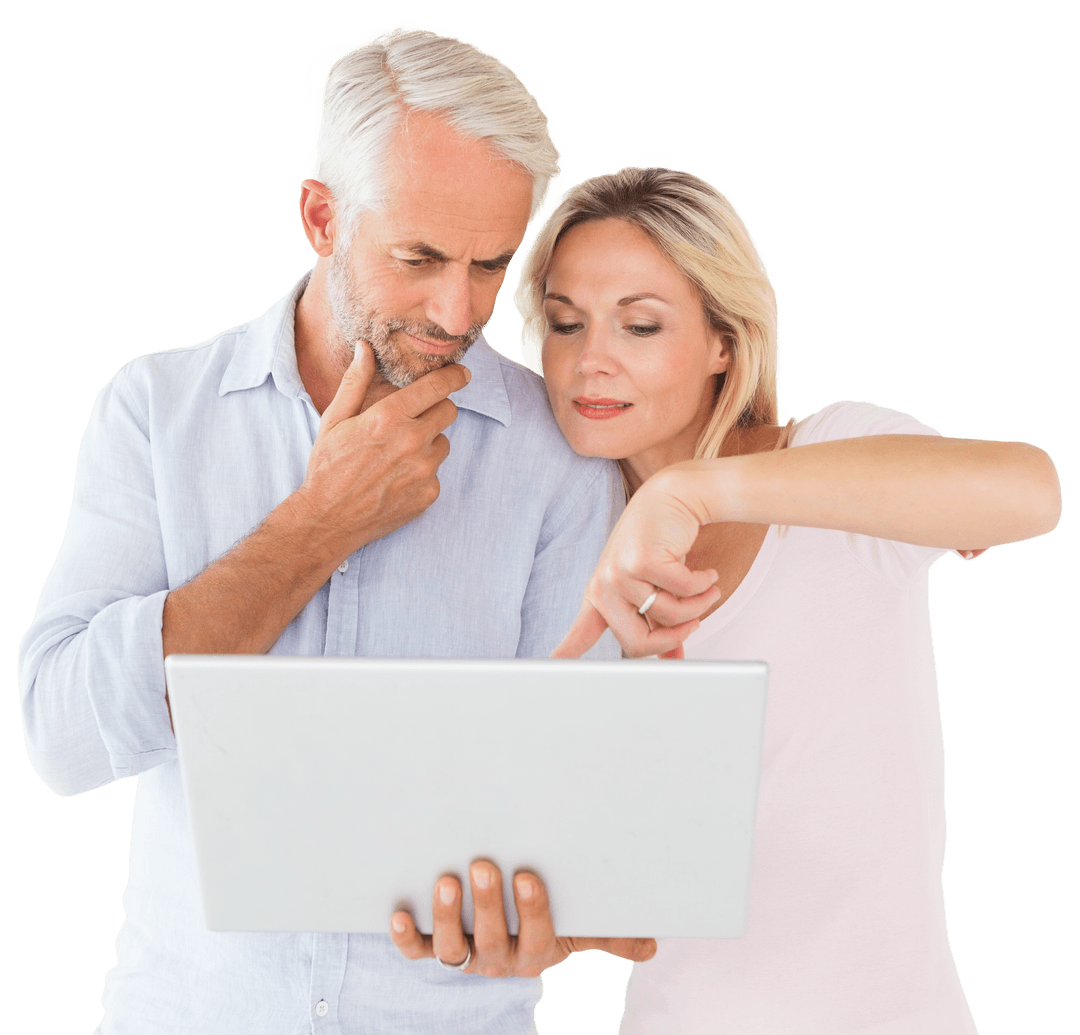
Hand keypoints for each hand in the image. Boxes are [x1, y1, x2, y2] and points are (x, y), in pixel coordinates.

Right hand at [295, 343, 468, 551]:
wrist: (329, 519)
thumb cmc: (328, 467)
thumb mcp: (334, 420)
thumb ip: (356, 381)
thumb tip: (365, 348)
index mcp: (389, 418)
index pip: (437, 387)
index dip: (453, 376)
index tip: (462, 373)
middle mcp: (412, 442)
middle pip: (449, 411)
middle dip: (437, 409)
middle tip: (415, 419)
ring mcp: (424, 470)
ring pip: (443, 443)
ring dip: (428, 444)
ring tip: (397, 456)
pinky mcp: (429, 493)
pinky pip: (436, 473)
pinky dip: (422, 472)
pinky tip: (396, 479)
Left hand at [390, 860, 656, 977]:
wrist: (506, 940)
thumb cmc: (550, 921)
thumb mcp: (581, 929)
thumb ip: (611, 934)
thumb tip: (653, 945)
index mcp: (536, 951)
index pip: (537, 935)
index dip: (531, 910)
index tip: (528, 876)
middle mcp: (497, 959)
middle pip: (490, 940)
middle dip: (486, 905)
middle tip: (483, 865)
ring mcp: (464, 954)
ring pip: (451, 948)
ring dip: (445, 916)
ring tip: (445, 880)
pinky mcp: (431, 948)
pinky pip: (415, 950)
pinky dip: (404, 936)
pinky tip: (397, 912)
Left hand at [552, 471, 720, 657]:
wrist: (673, 497)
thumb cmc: (662, 543)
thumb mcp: (657, 587)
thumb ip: (661, 623)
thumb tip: (675, 658)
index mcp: (601, 595)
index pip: (581, 633)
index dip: (566, 653)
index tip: (551, 666)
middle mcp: (605, 585)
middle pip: (636, 644)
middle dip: (675, 637)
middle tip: (697, 623)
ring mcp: (620, 572)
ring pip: (668, 617)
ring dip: (699, 606)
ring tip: (709, 590)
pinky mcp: (642, 560)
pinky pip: (684, 592)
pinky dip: (704, 585)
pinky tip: (708, 574)